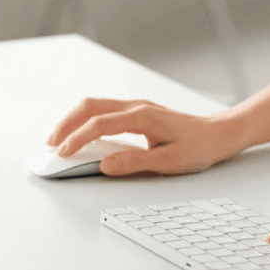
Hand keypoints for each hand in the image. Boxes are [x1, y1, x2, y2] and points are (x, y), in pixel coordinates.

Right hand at [46, 98, 241, 175]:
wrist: (218, 134)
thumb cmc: (199, 147)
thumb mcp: (169, 161)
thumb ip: (135, 162)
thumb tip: (105, 164)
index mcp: (143, 117)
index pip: (100, 123)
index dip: (77, 138)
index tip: (62, 153)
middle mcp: (137, 107)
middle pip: (90, 106)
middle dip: (66, 124)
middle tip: (51, 145)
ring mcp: (138, 107)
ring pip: (95, 105)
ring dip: (74, 120)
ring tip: (60, 140)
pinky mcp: (139, 112)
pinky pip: (105, 110)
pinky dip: (86, 119)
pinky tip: (82, 133)